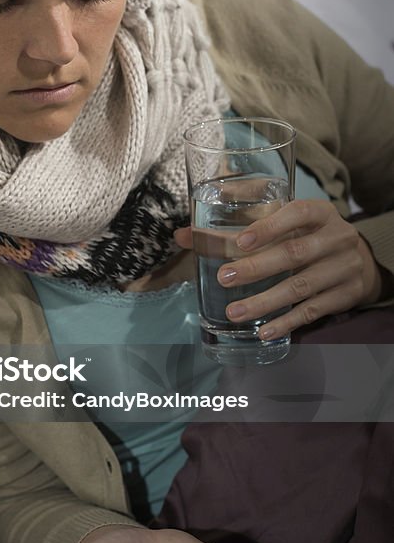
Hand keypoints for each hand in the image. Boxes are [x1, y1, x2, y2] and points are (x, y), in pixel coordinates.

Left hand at [174, 200, 383, 337]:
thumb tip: (182, 235)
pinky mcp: (347, 295)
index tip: (241, 241)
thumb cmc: (307, 235)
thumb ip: (236, 224)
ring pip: (301, 286)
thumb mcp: (284, 220)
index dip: (269, 226)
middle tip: (224, 278)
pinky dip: (287, 322)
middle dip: (257, 267)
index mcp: (319, 212)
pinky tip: (264, 330)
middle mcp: (337, 237)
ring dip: (265, 301)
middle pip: (294, 253)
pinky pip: (313, 311)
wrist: (359, 258)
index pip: (296, 213)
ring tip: (234, 312)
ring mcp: (344, 267)